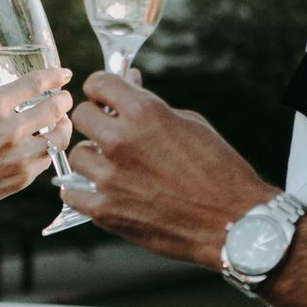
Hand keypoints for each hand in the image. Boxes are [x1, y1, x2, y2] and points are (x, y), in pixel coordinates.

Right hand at [0, 70, 72, 208]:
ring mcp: (20, 155)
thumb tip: (17, 107)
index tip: (63, 74)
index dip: (55, 75)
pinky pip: (45, 159)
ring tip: (59, 123)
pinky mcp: (23, 177)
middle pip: (55, 108)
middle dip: (63, 100)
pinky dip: (45, 150)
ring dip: (62, 126)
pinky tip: (40, 146)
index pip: (36, 83)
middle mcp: (10, 129)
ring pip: (59, 137)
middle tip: (63, 98)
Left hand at [65, 72, 272, 266]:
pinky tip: (98, 189)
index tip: (106, 98)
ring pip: (77, 154)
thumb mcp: (191, 124)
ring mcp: (110, 178)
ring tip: (113, 165)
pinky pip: (73, 193)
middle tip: (109, 131)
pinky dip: (82, 190)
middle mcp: (121, 141)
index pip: (98, 83)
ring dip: (93, 157)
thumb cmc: (220, 171)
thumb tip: (129, 88)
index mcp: (145, 113)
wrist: (234, 223)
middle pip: (81, 117)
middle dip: (96, 120)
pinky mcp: (106, 211)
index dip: (103, 89)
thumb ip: (153, 107)